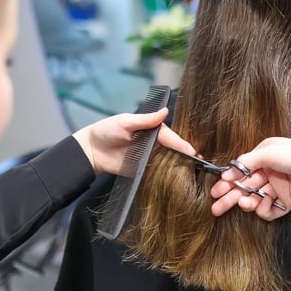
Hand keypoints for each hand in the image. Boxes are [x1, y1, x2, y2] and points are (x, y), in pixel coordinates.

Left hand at [72, 108, 194, 175]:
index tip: (194, 152)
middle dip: (186, 156)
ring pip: (169, 162)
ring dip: (180, 166)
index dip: (183, 145)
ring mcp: (149, 158)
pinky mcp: (143, 171)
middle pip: (174, 150)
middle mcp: (154, 144)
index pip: (171, 138)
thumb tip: (165, 111)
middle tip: (199, 164)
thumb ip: (145, 119)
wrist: (91, 151)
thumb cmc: (106, 131)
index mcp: (152, 130)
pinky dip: (167, 176)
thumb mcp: (125, 122)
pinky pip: (157, 173)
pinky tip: (177, 179)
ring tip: (193, 173)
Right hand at [209, 138, 290, 219]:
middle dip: (231, 197)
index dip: (229, 181)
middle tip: (217, 207)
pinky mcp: (286, 201)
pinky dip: (264, 210)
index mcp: (265, 155)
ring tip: (247, 205)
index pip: (241, 170)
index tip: (218, 190)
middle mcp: (270, 170)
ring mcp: (278, 187)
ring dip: (248, 203)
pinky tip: (264, 207)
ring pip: (255, 198)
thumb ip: (247, 161)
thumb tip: (228, 173)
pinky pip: (269, 209)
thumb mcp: (269, 152)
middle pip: (245, 186)